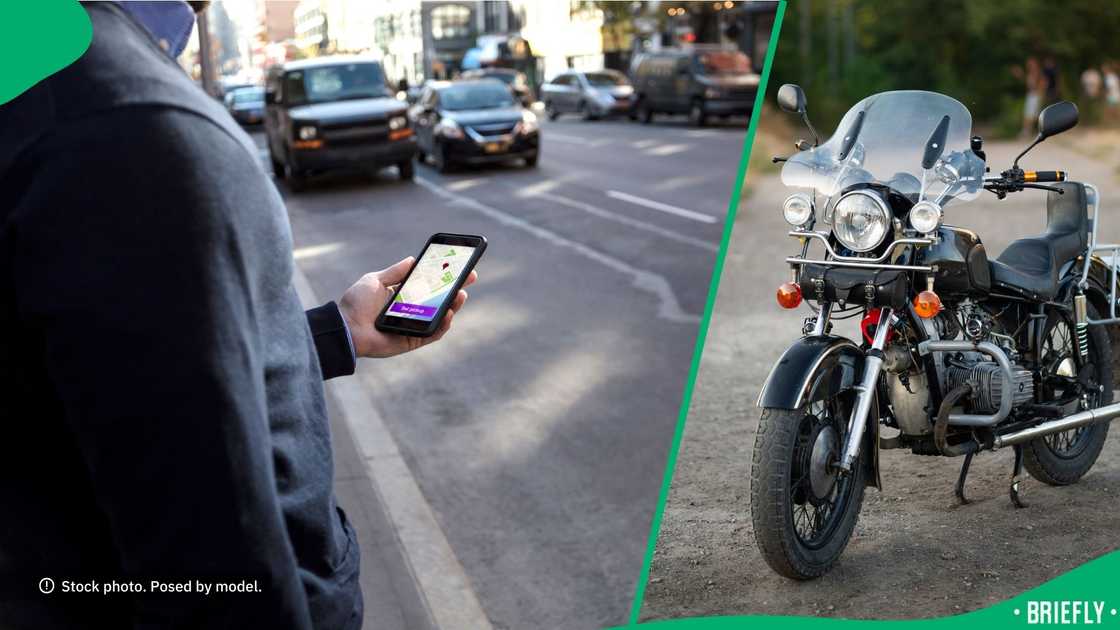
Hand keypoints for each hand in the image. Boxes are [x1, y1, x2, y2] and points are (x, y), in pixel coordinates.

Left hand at [338, 257, 476, 358]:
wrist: (345, 327)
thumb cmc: (356, 304)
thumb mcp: (375, 280)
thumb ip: (395, 272)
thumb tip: (413, 259)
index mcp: (403, 296)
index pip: (429, 285)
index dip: (445, 277)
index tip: (458, 266)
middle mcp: (412, 311)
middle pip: (440, 300)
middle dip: (456, 288)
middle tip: (470, 277)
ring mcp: (414, 326)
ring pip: (441, 316)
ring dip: (454, 306)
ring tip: (460, 294)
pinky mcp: (413, 340)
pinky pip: (433, 333)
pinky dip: (443, 324)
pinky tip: (449, 313)